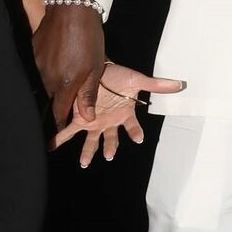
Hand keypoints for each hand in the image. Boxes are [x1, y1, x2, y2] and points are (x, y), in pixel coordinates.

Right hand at [32, 0, 106, 127]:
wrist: (72, 8)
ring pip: (40, 86)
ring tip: (51, 94)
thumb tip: (87, 118)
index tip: (54, 140)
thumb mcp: (95, 68)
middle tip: (52, 118)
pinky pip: (35, 71)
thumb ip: (88, 94)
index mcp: (63, 85)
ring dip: (47, 91)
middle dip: (51, 110)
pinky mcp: (32, 53)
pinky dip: (42, 75)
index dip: (57, 128)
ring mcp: (36, 65)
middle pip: (47, 101)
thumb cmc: (89, 39)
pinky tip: (49, 71)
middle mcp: (46, 78)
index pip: (58, 114)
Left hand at [54, 60, 185, 167]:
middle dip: (110, 148)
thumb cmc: (119, 76)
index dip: (135, 132)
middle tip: (109, 155)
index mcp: (124, 115)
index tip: (139, 138)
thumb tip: (179, 84)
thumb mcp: (138, 80)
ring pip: (91, 141)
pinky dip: (59, 138)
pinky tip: (51, 146)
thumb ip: (156, 85)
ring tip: (84, 163)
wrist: (99, 68)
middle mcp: (109, 123)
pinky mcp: (79, 119)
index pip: (132, 127)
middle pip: (110, 139)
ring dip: (88, 152)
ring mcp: (94, 123)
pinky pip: (69, 131)